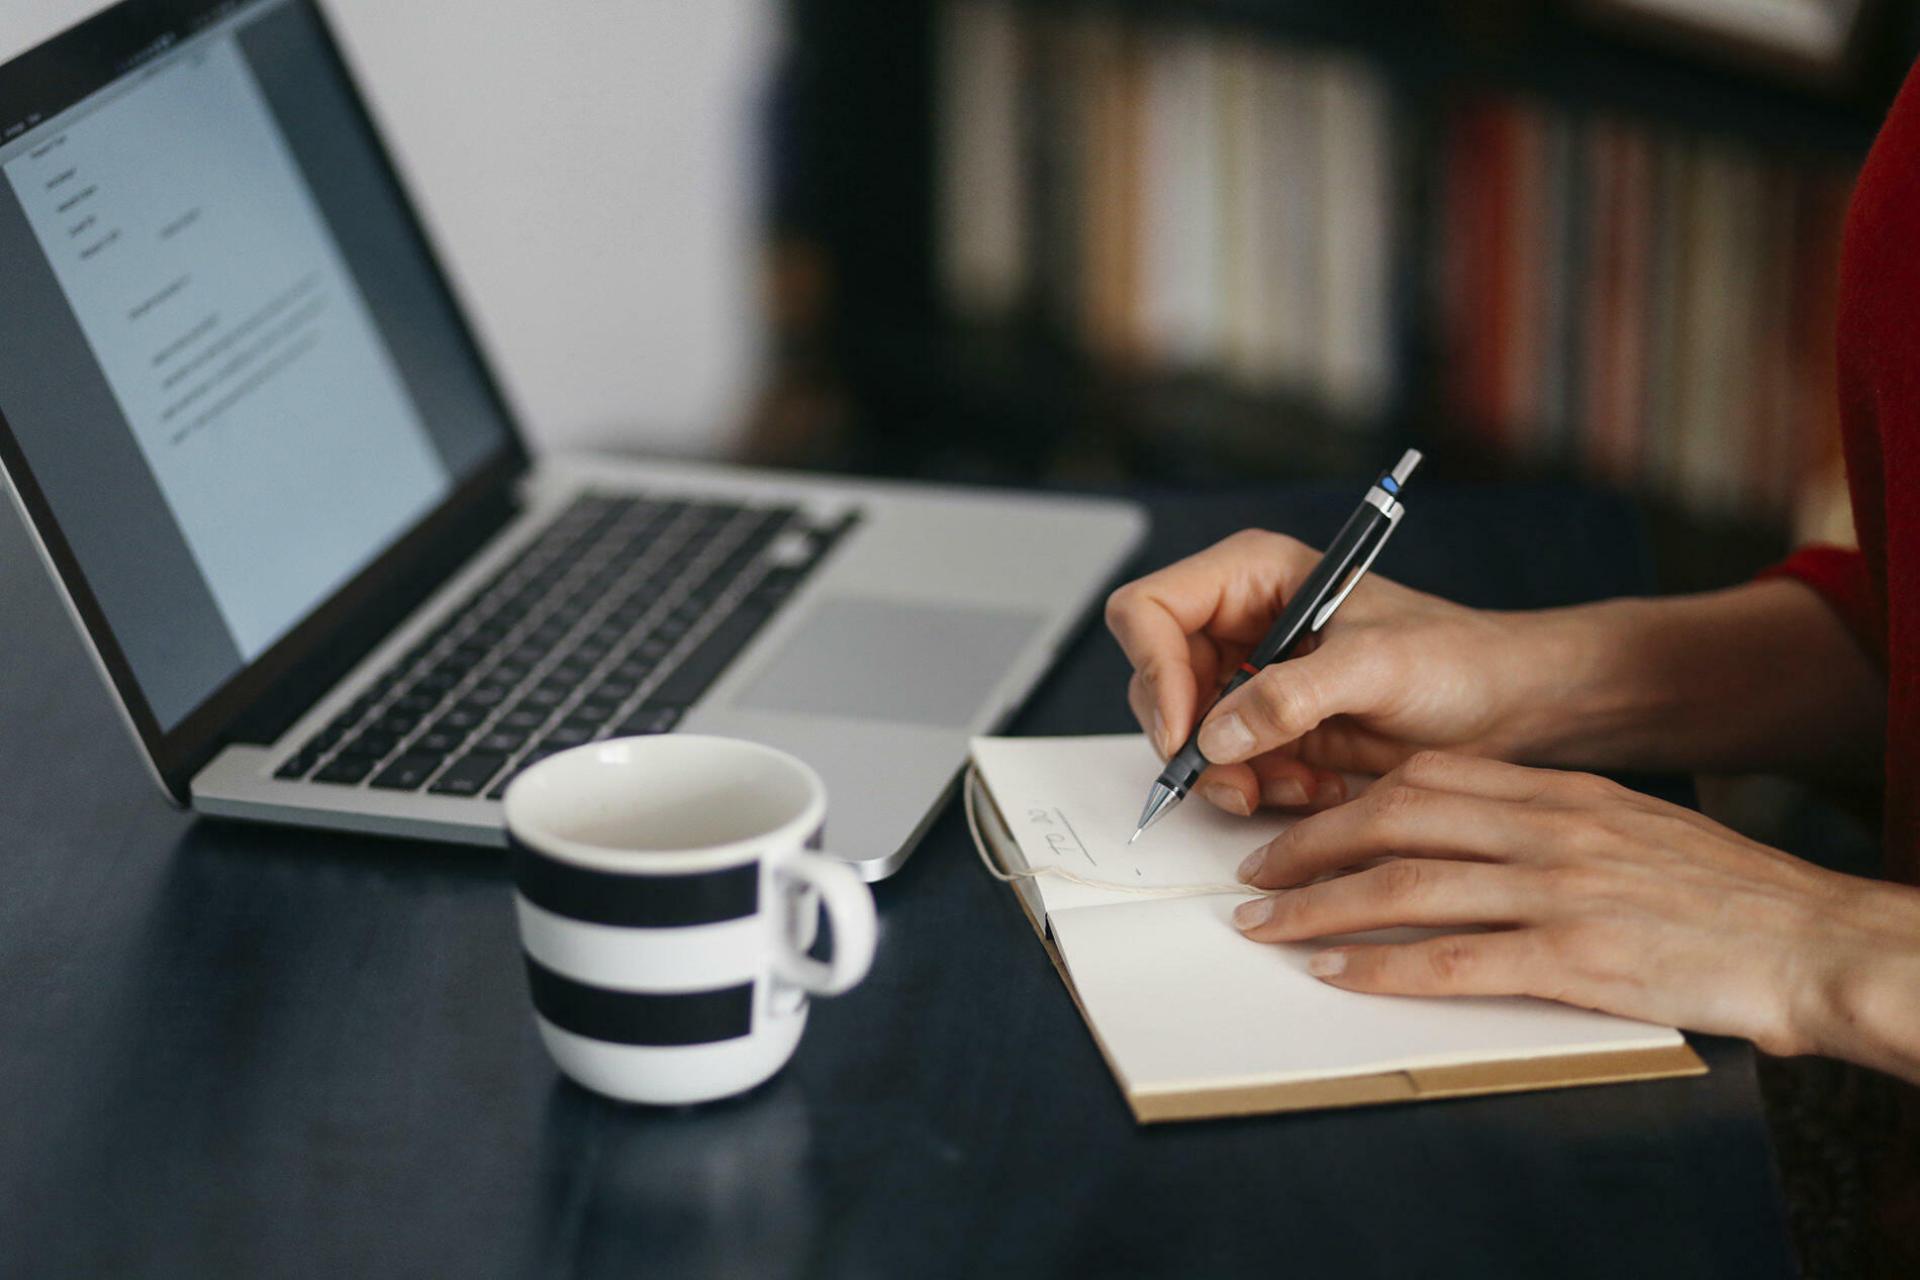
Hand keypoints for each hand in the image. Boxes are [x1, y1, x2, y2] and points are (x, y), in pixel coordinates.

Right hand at [1105, 529, 1552, 815]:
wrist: (1510, 708)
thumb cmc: (1458, 658)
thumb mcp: (1376, 666)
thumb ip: (1290, 696)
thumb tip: (1213, 736)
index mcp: (1253, 577)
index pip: (1148, 611)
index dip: (1153, 671)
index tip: (1185, 732)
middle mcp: (1239, 624)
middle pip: (1154, 682)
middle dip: (1190, 742)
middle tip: (1237, 782)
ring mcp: (1249, 681)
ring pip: (1183, 736)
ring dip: (1229, 776)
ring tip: (1297, 787)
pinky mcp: (1268, 731)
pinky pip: (1225, 770)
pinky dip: (1258, 791)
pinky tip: (1314, 790)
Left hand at [1230, 751, 1919, 1063]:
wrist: (1816, 940)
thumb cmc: (1725, 894)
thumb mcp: (1630, 828)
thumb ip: (1549, 825)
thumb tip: (1471, 840)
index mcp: (1559, 793)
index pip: (1426, 778)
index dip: (1347, 799)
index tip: (1300, 822)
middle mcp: (1548, 829)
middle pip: (1395, 820)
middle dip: (1310, 845)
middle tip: (1254, 873)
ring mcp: (1558, 891)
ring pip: (1405, 886)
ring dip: (1319, 905)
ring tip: (1264, 925)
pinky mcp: (1574, 959)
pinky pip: (1453, 960)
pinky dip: (1381, 965)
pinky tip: (1335, 971)